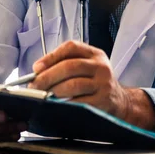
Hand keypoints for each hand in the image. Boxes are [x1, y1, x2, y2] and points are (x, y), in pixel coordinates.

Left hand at [28, 40, 154, 131]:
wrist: (120, 102)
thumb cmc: (95, 83)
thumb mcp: (86, 67)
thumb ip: (65, 64)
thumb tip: (37, 71)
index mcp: (94, 54)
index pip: (70, 48)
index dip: (51, 57)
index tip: (36, 68)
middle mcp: (101, 66)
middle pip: (69, 66)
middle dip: (47, 77)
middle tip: (34, 86)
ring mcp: (103, 84)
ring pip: (73, 85)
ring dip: (53, 91)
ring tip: (43, 96)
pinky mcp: (103, 101)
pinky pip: (79, 102)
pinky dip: (64, 104)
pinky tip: (56, 106)